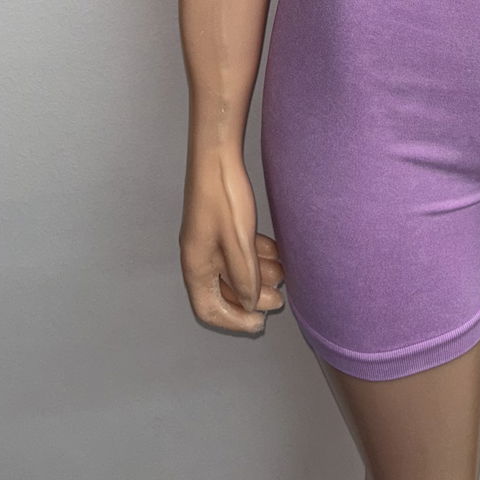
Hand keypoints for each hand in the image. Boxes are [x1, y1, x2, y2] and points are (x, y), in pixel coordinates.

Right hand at [179, 149, 285, 334]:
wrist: (218, 157)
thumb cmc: (224, 198)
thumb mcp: (238, 242)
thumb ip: (244, 277)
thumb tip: (250, 303)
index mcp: (196, 266)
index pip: (209, 309)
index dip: (234, 321)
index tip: (260, 323)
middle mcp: (200, 256)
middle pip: (224, 291)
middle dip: (253, 299)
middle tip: (279, 300)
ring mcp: (210, 240)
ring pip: (234, 270)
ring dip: (258, 276)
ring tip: (283, 274)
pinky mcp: (221, 226)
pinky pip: (238, 251)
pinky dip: (257, 257)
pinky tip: (276, 253)